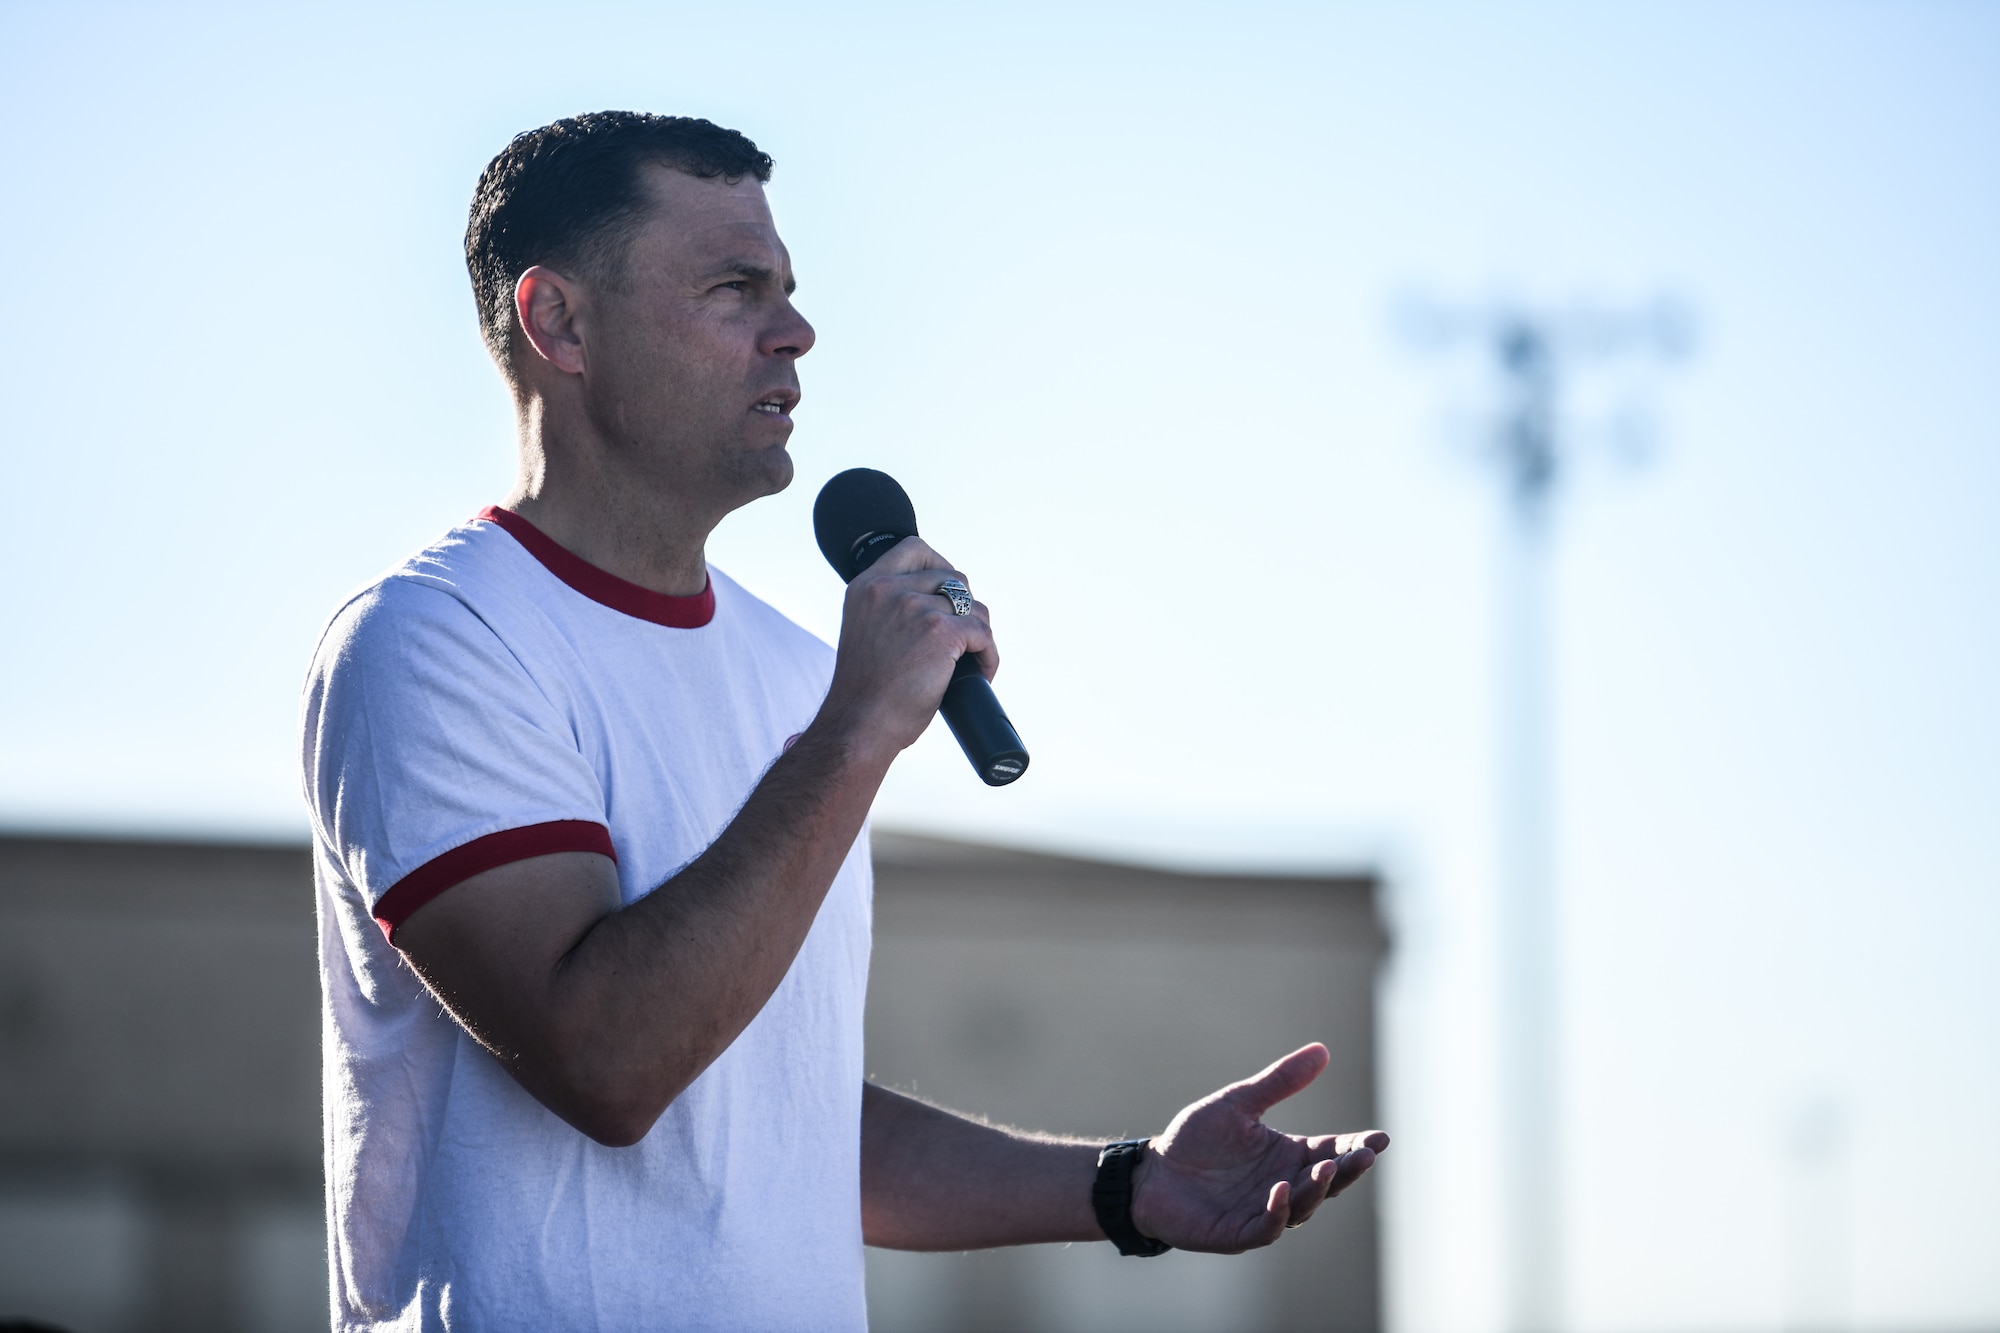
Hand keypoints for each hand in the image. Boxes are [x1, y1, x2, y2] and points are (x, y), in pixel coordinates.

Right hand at [817, 536, 996, 757]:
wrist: (858, 726)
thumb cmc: (864, 692)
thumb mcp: (866, 631)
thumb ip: (889, 609)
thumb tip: (938, 603)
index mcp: (867, 587)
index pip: (915, 549)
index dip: (939, 566)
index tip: (946, 593)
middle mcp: (890, 590)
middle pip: (953, 578)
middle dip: (965, 608)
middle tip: (962, 638)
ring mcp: (916, 608)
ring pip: (974, 607)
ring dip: (979, 634)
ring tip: (972, 660)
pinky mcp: (942, 632)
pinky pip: (984, 634)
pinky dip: (988, 656)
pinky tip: (980, 673)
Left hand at [1128, 1044, 1387, 1253]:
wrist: (1151, 1172)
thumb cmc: (1195, 1138)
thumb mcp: (1239, 1103)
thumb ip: (1279, 1082)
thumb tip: (1322, 1050)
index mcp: (1288, 1154)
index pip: (1331, 1151)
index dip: (1356, 1147)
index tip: (1381, 1138)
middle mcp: (1284, 1184)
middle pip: (1326, 1181)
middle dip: (1347, 1170)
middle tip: (1366, 1155)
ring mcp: (1264, 1210)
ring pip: (1303, 1205)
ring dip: (1316, 1190)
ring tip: (1326, 1169)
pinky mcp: (1239, 1232)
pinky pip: (1267, 1226)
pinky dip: (1277, 1211)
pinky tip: (1279, 1189)